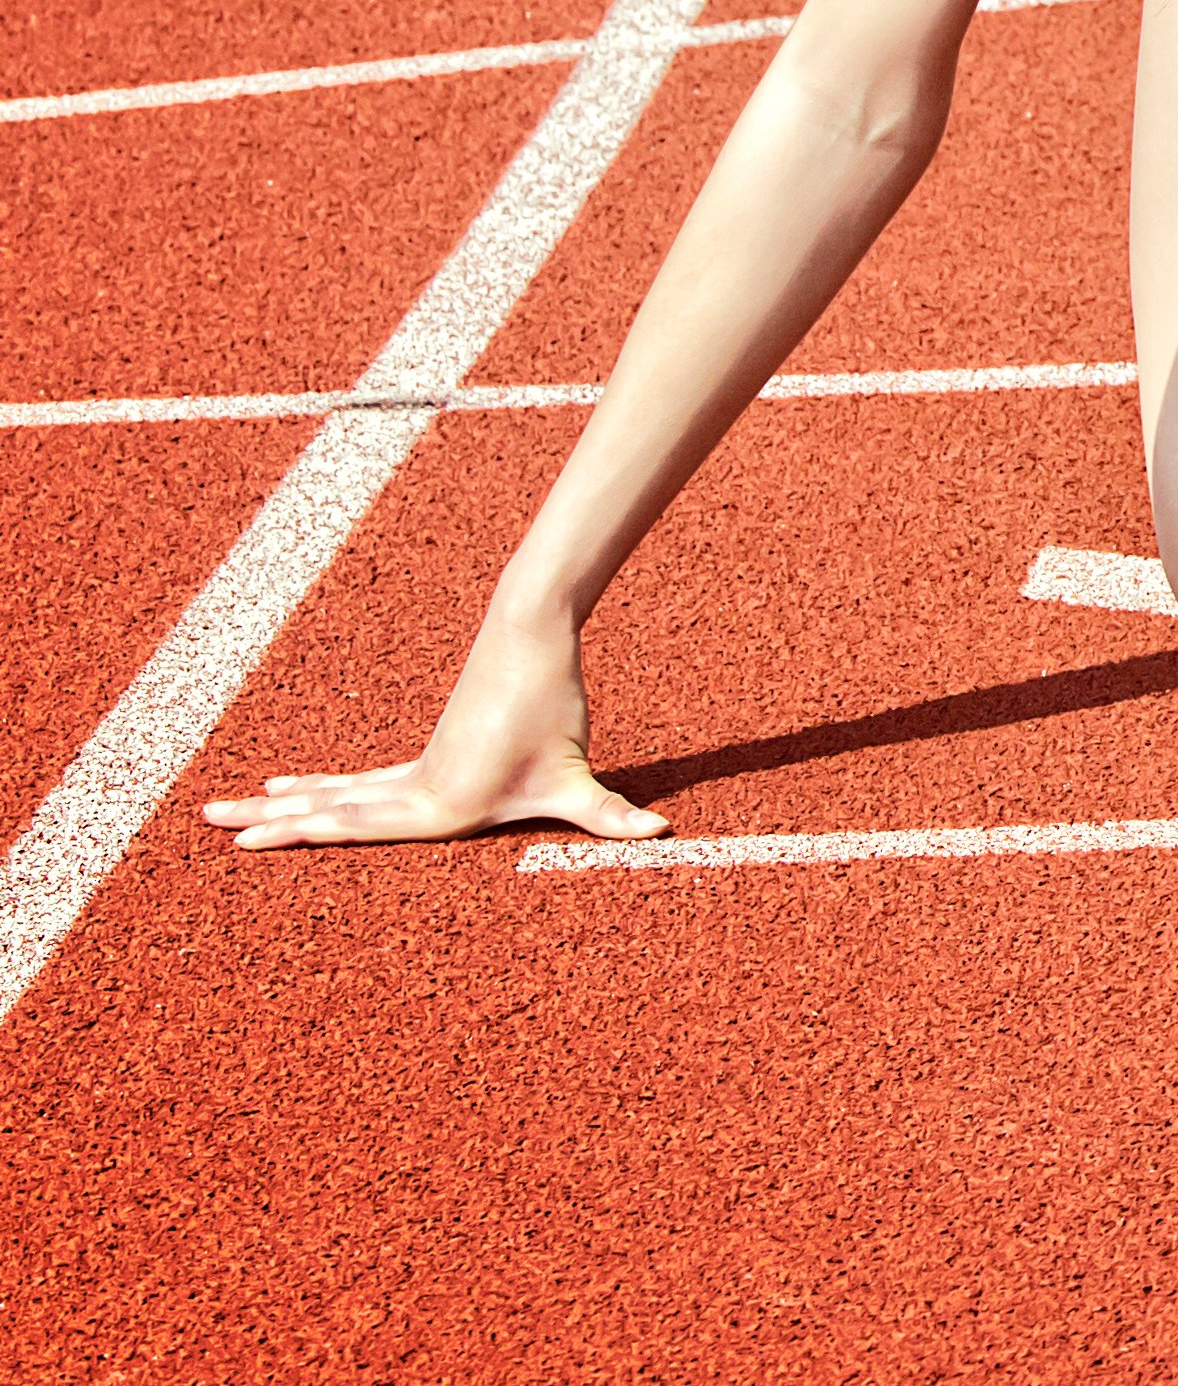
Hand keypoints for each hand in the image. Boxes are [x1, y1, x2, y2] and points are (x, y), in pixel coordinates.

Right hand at [199, 606, 669, 848]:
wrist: (530, 639)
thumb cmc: (552, 708)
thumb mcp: (577, 774)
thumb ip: (609, 813)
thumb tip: (663, 832)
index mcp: (440, 802)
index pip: (357, 827)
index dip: (301, 835)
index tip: (250, 841)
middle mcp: (416, 788)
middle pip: (329, 809)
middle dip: (270, 822)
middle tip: (211, 825)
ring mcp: (416, 770)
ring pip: (336, 793)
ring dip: (284, 804)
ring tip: (229, 809)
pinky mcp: (426, 756)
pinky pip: (360, 780)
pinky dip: (324, 789)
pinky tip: (297, 790)